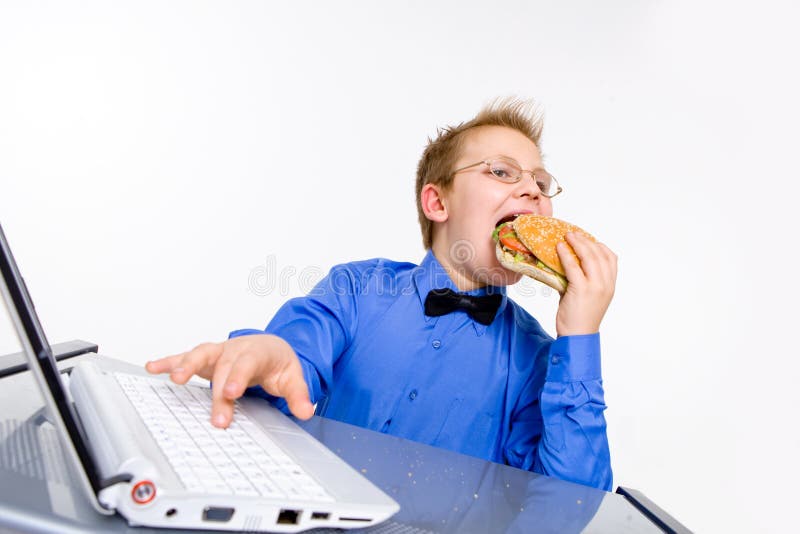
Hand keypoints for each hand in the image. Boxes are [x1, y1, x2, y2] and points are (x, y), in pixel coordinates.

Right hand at [145, 334, 313, 427]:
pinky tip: (152, 367)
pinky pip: (185, 357)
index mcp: (258, 351)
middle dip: (218, 392)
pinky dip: (168, 362)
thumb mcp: (293, 377)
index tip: (231, 393)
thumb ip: (298, 394)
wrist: (270, 347)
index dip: (237, 376)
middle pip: (223, 367)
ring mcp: (219, 351)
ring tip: (174, 379)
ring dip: (186, 365)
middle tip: (218, 418)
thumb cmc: (277, 362)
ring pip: (201, 354)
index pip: (247, 363)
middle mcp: (236, 348)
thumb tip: (306, 410)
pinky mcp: (206, 358)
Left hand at [555, 232, 617, 336]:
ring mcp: (595, 286)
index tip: (588, 239)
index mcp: (610, 286)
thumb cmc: (579, 318)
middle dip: (586, 241)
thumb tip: (567, 264)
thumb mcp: (586, 296)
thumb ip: (582, 280)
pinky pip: (573, 266)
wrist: (577, 337)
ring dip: (577, 243)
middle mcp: (606, 284)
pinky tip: (559, 248)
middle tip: (573, 234)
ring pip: (589, 257)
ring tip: (567, 236)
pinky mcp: (581, 289)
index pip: (611, 259)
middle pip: (599, 254)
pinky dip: (566, 254)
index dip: (600, 246)